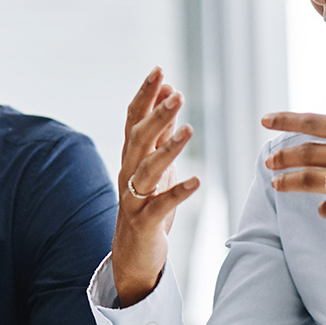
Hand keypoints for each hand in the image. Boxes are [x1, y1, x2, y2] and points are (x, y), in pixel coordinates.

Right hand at [111, 67, 200, 304]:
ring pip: (147, 169)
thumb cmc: (147, 205)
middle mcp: (127, 173)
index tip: (159, 70)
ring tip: (189, 129)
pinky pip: (160, 205)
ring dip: (168, 148)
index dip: (145, 95)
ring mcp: (133, 198)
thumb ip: (161, 132)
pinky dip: (178, 192)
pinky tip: (197, 182)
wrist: (132, 254)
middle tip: (176, 94)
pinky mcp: (144, 222)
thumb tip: (169, 95)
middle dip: (156, 115)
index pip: (134, 119)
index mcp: (131, 158)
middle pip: (138, 139)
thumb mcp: (155, 165)